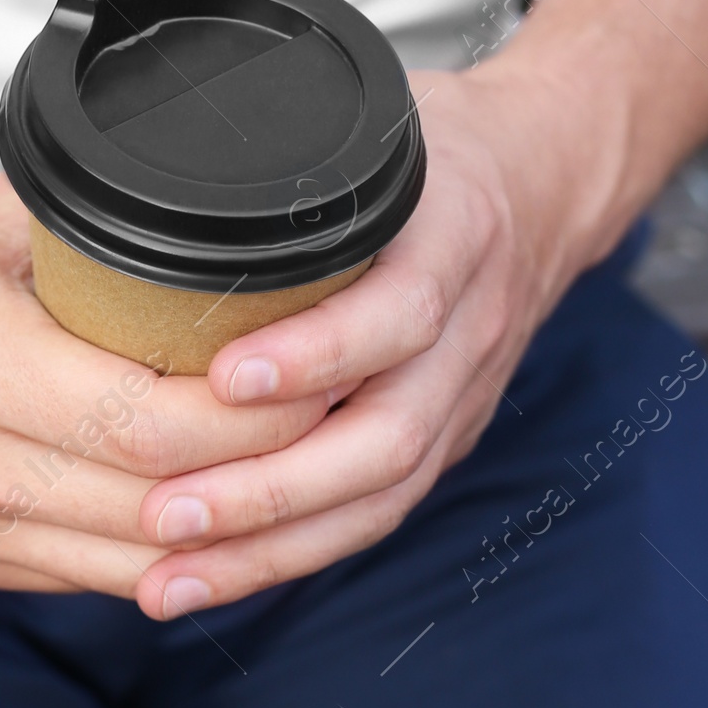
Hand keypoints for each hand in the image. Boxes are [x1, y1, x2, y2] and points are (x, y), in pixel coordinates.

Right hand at [0, 170, 323, 596]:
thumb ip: (95, 234)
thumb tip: (213, 230)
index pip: (165, 428)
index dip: (269, 414)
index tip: (332, 369)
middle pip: (170, 511)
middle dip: (276, 475)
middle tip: (345, 420)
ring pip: (141, 570)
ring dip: (233, 536)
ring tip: (302, 476)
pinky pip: (89, 579)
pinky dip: (166, 557)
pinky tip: (217, 515)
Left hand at [130, 68, 593, 618]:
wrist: (548, 181)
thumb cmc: (437, 148)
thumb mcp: (378, 128)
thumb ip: (298, 157)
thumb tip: (159, 172)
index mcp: (453, 240)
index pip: (400, 312)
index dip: (318, 352)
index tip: (224, 376)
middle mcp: (465, 334)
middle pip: (386, 440)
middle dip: (268, 489)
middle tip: (163, 514)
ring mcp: (458, 399)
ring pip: (378, 498)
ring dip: (267, 549)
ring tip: (167, 579)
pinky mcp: (440, 443)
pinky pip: (368, 515)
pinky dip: (287, 555)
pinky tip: (208, 579)